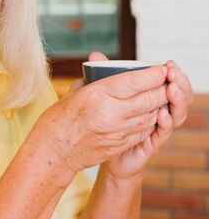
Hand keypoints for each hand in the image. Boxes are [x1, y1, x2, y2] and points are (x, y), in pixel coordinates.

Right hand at [32, 52, 168, 175]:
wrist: (53, 153)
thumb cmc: (58, 120)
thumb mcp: (72, 94)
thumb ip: (92, 79)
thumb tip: (101, 66)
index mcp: (97, 95)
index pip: (136, 81)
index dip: (154, 74)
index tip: (161, 68)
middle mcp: (111, 113)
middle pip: (149, 98)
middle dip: (162, 89)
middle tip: (166, 82)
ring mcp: (117, 131)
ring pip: (151, 115)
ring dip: (158, 105)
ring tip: (159, 97)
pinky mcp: (120, 144)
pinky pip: (144, 130)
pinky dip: (150, 121)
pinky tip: (149, 115)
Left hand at [104, 57, 192, 179]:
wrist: (101, 150)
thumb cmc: (107, 119)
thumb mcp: (106, 95)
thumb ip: (105, 75)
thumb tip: (95, 55)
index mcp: (152, 99)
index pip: (170, 83)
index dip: (172, 73)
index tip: (169, 63)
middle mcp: (159, 112)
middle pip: (179, 96)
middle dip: (179, 83)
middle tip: (174, 73)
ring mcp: (157, 129)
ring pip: (177, 114)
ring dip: (176, 101)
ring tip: (171, 89)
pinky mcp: (151, 144)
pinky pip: (163, 134)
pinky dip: (165, 123)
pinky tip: (163, 115)